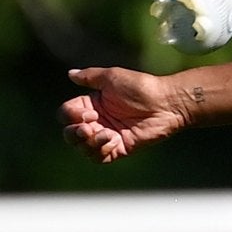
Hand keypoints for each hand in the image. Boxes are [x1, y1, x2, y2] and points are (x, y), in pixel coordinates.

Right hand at [59, 67, 186, 162]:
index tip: (89, 112)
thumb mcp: (112, 77)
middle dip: (74, 133)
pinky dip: (100, 151)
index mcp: (92, 104)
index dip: (71, 116)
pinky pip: (99, 157)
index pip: (66, 114)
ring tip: (106, 134)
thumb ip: (90, 76)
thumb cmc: (141, 87)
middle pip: (70, 134)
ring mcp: (108, 135)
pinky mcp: (119, 148)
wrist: (165, 103)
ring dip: (88, 143)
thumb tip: (70, 74)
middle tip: (89, 127)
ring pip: (82, 147)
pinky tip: (113, 140)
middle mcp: (97, 121)